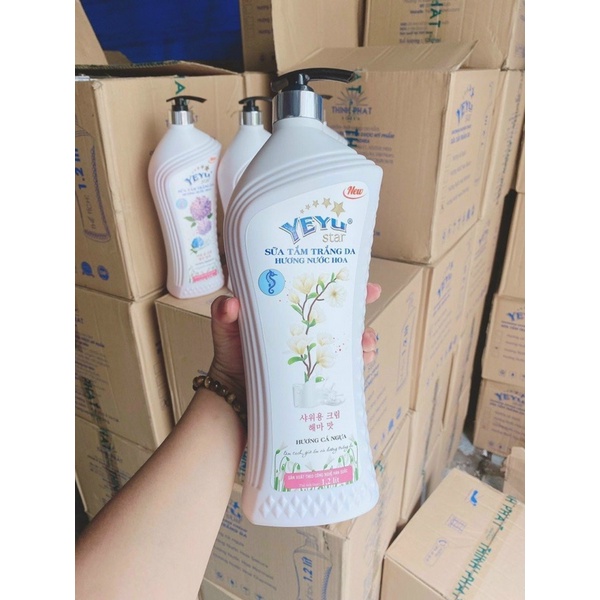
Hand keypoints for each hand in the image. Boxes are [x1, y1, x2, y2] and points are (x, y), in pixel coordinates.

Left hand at [208, 282, 381, 401]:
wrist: (234, 402)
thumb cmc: (231, 360)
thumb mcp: (226, 332)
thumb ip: (224, 316)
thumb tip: (230, 303)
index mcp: (289, 313)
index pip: (315, 290)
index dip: (337, 279)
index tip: (355, 272)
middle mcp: (306, 330)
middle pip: (340, 312)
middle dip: (360, 303)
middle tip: (372, 296)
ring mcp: (315, 354)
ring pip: (348, 339)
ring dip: (364, 335)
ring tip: (366, 340)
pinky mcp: (320, 377)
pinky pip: (346, 368)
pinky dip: (359, 363)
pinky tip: (364, 361)